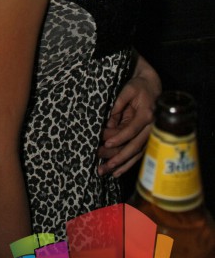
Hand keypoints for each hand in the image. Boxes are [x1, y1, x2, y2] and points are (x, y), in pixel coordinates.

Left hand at [97, 53, 160, 177]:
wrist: (152, 85)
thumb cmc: (138, 86)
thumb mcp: (127, 90)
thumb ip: (117, 106)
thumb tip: (108, 125)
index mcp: (147, 115)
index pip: (131, 129)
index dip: (119, 137)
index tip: (106, 143)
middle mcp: (152, 127)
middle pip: (135, 146)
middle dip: (119, 157)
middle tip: (104, 165)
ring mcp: (151, 135)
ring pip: (137, 153)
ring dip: (122, 164)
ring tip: (106, 172)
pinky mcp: (148, 139)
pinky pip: (138, 153)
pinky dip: (128, 163)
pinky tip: (117, 172)